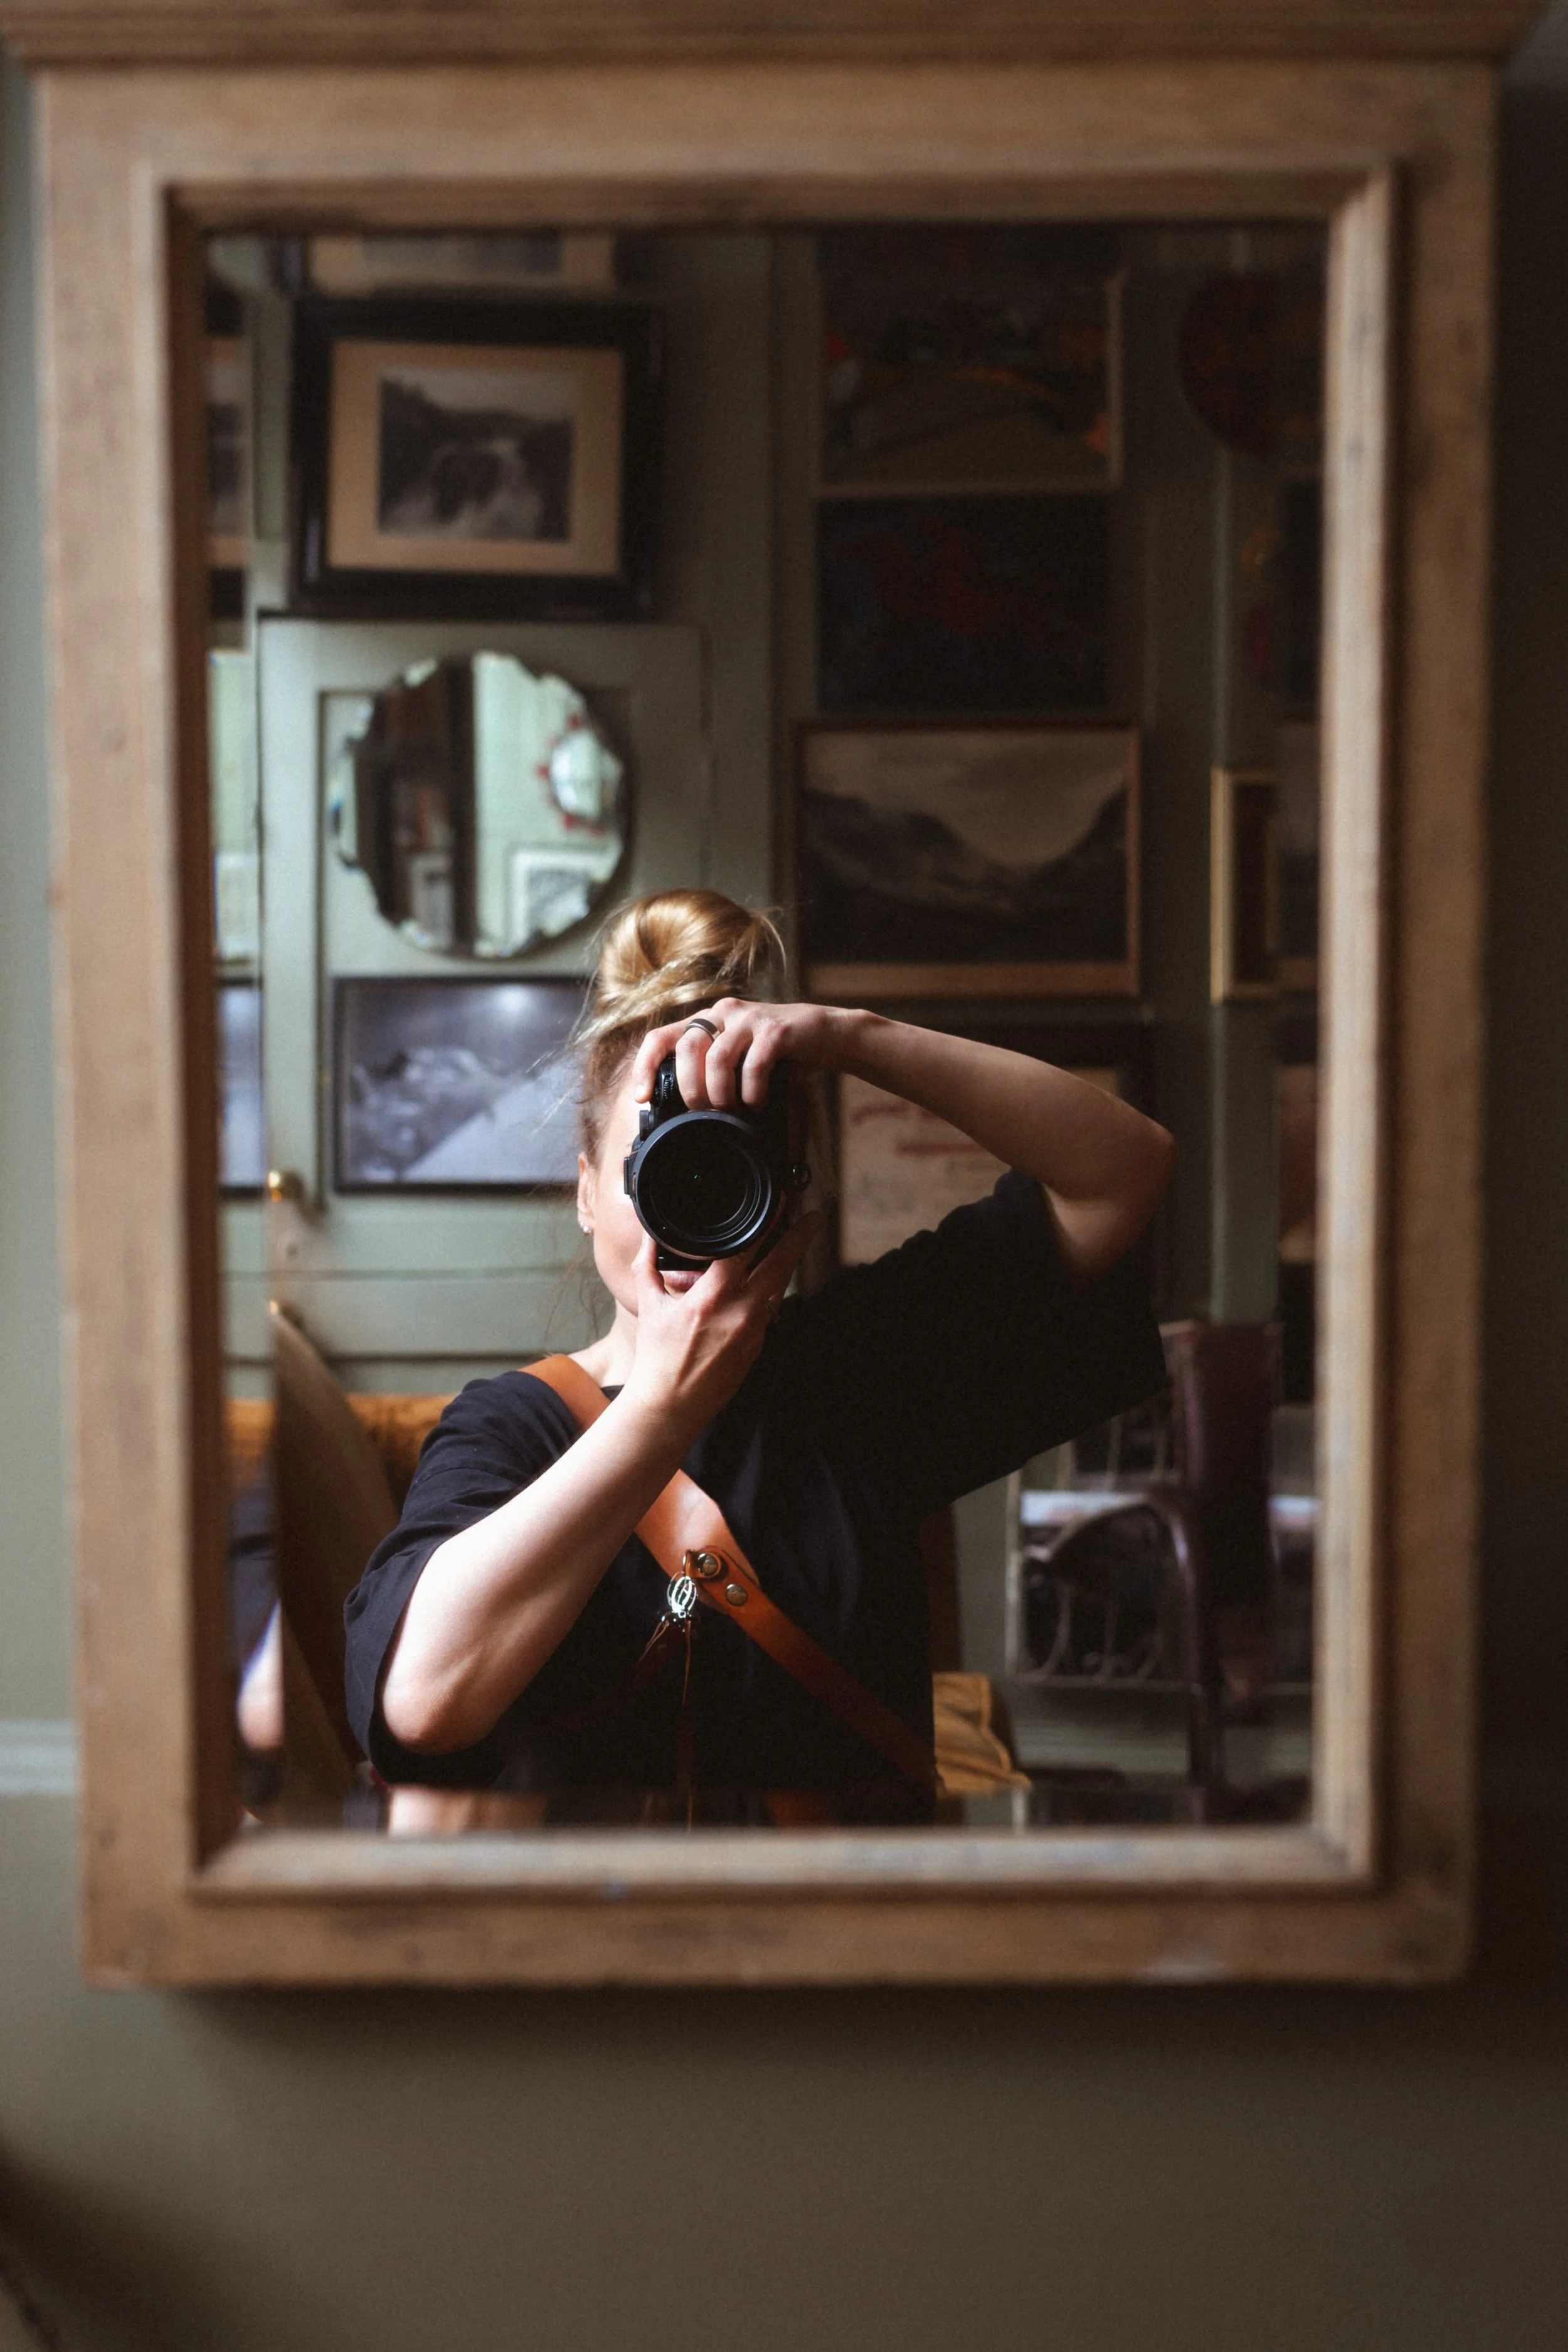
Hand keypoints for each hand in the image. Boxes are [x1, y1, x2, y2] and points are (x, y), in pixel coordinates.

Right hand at [619, 1210, 821, 1440]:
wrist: (672, 1404)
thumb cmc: (657, 1356)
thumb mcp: (648, 1304)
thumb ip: (648, 1263)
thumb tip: (649, 1233)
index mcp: (713, 1297)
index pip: (748, 1247)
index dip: (769, 1222)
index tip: (781, 1203)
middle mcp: (741, 1312)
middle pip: (782, 1264)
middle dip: (801, 1237)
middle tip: (815, 1216)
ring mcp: (755, 1331)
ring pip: (780, 1287)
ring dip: (784, 1264)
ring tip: (788, 1243)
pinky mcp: (759, 1346)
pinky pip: (768, 1311)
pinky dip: (765, 1295)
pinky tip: (757, 1286)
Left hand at [630, 998, 857, 1111]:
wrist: (826, 1035)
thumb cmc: (779, 1054)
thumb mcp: (739, 1060)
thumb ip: (714, 1073)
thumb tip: (687, 1113)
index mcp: (707, 1021)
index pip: (661, 1037)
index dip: (645, 1067)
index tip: (642, 1098)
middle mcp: (722, 1013)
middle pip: (686, 1049)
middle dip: (691, 1089)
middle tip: (704, 1112)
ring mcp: (749, 1019)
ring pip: (716, 1058)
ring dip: (721, 1094)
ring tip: (733, 1110)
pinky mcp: (775, 1030)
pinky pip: (754, 1065)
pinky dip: (752, 1092)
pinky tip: (758, 1103)